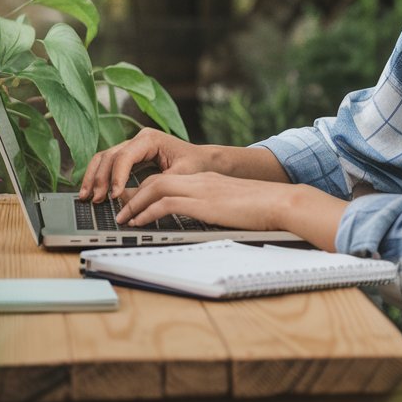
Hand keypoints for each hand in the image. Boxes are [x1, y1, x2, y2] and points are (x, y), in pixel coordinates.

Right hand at [78, 128, 214, 201]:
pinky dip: (98, 176)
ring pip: (104, 158)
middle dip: (100, 178)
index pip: (125, 155)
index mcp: (150, 139)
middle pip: (109, 155)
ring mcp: (132, 147)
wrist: (203, 160)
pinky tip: (91, 191)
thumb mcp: (181, 176)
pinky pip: (108, 164)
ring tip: (85, 197)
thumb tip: (133, 200)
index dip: (116, 176)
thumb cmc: (195, 165)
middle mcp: (138, 140)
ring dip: (93, 177)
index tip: (114, 195)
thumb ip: (157, 185)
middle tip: (95, 199)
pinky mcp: (130, 157)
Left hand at [117, 172, 347, 251]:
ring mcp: (202, 189)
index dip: (147, 190)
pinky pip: (167, 202)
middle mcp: (201, 180)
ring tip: (123, 218)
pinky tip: (140, 222)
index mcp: (207, 180)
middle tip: (120, 209)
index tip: (133, 203)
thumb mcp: (233, 206)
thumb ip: (216, 209)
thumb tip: (206, 221)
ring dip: (136, 204)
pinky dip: (149, 212)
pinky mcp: (204, 202)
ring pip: (156, 187)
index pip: (169, 179)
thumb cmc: (264, 208)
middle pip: (156, 179)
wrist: (281, 202)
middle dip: (134, 195)